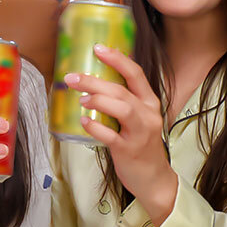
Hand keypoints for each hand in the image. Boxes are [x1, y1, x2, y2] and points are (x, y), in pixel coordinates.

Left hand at [64, 44, 177, 224]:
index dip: (117, 59)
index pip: (135, 74)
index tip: (97, 48)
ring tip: (81, 99)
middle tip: (72, 77)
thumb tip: (93, 84)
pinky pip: (111, 136)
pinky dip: (95, 127)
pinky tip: (83, 122)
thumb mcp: (137, 119)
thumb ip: (122, 102)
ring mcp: (140, 133)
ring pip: (122, 108)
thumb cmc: (140, 144)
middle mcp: (147, 115)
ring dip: (98, 100)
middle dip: (95, 81)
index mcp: (149, 103)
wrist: (154, 178)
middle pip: (122, 90)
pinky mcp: (129, 150)